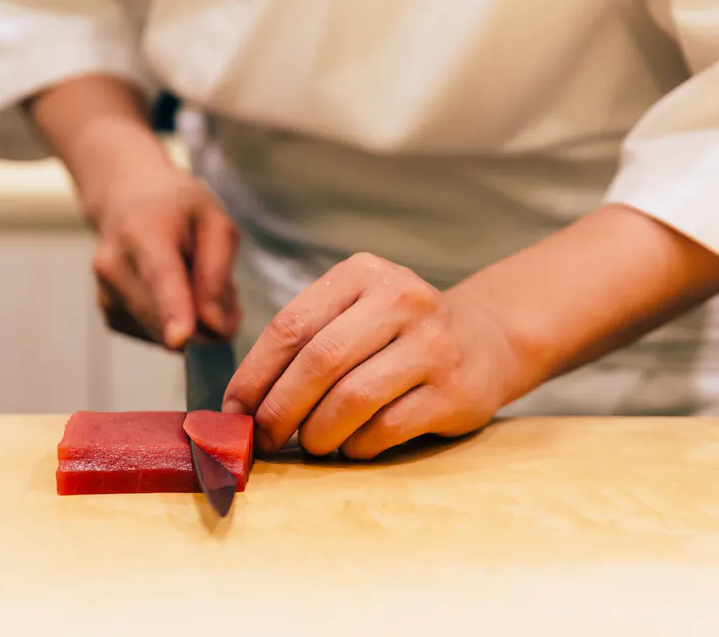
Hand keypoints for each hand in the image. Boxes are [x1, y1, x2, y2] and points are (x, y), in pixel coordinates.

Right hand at [87, 167, 240, 348]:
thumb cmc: (176, 207)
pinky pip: (156, 336)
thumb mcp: (214, 221)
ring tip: (197, 281)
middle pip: (165, 317)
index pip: (160, 277)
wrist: (124, 198)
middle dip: (207, 324)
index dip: (172, 310)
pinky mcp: (110, 314)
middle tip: (229, 300)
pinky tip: (177, 294)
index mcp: (143, 232)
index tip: (180, 339)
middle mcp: (114, 266)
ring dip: (194, 323)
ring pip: (164, 333)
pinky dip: (176, 325)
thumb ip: (218, 272)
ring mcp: (106, 293)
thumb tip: (215, 326)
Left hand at [221, 253, 521, 459]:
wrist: (485, 339)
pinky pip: (387, 427)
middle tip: (263, 438)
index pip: (292, 325)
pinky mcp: (455, 389)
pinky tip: (352, 444)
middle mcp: (401, 299)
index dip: (254, 374)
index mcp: (362, 274)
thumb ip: (306, 343)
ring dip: (318, 432)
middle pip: (320, 361)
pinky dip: (357, 445)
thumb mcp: (355, 313)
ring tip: (310, 444)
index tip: (234, 409)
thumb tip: (243, 404)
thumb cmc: (398, 333)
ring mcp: (433, 343)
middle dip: (280, 409)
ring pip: (353, 398)